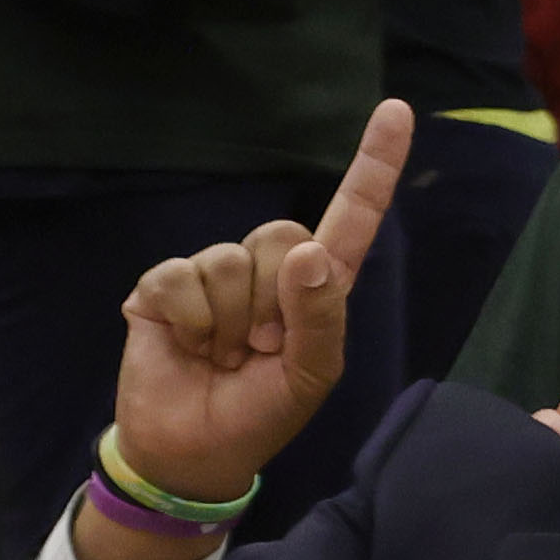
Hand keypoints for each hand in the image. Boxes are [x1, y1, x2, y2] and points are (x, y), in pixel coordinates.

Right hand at [111, 106, 407, 507]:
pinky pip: (178, 278)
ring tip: (224, 355)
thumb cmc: (263, 412)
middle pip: (282, 235)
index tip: (396, 109)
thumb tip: (309, 253)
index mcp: (317, 287)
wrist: (194, 450)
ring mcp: (212, 275)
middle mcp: (267, 270)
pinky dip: (189, 320)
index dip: (373, 165)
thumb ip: (319, 317)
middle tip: (260, 349)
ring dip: (229, 321)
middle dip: (272, 302)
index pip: (352, 216)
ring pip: (228, 260)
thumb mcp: (310, 375)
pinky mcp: (163, 288)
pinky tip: (188, 346)